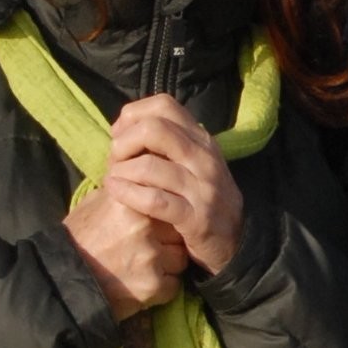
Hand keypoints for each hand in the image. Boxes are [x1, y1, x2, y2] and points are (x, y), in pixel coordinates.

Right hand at [65, 182, 186, 318]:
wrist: (62, 280)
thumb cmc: (80, 238)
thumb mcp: (96, 203)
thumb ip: (126, 191)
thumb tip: (147, 176)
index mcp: (130, 201)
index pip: (168, 201)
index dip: (163, 215)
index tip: (155, 222)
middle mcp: (144, 226)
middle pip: (178, 230)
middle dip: (168, 240)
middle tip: (146, 247)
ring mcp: (150, 256)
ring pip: (180, 258)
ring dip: (167, 264)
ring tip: (142, 266)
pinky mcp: (152, 284)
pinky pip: (173, 284)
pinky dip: (161, 287)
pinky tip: (140, 283)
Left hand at [103, 94, 245, 273]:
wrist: (235, 242)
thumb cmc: (202, 199)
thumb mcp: (193, 164)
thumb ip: (167, 144)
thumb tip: (124, 128)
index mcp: (202, 140)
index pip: (164, 105)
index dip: (133, 115)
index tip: (120, 135)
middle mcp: (204, 158)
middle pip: (154, 129)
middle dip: (124, 142)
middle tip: (114, 160)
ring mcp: (202, 188)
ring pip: (149, 166)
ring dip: (121, 172)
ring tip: (112, 180)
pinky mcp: (195, 217)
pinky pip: (154, 200)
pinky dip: (128, 194)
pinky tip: (117, 193)